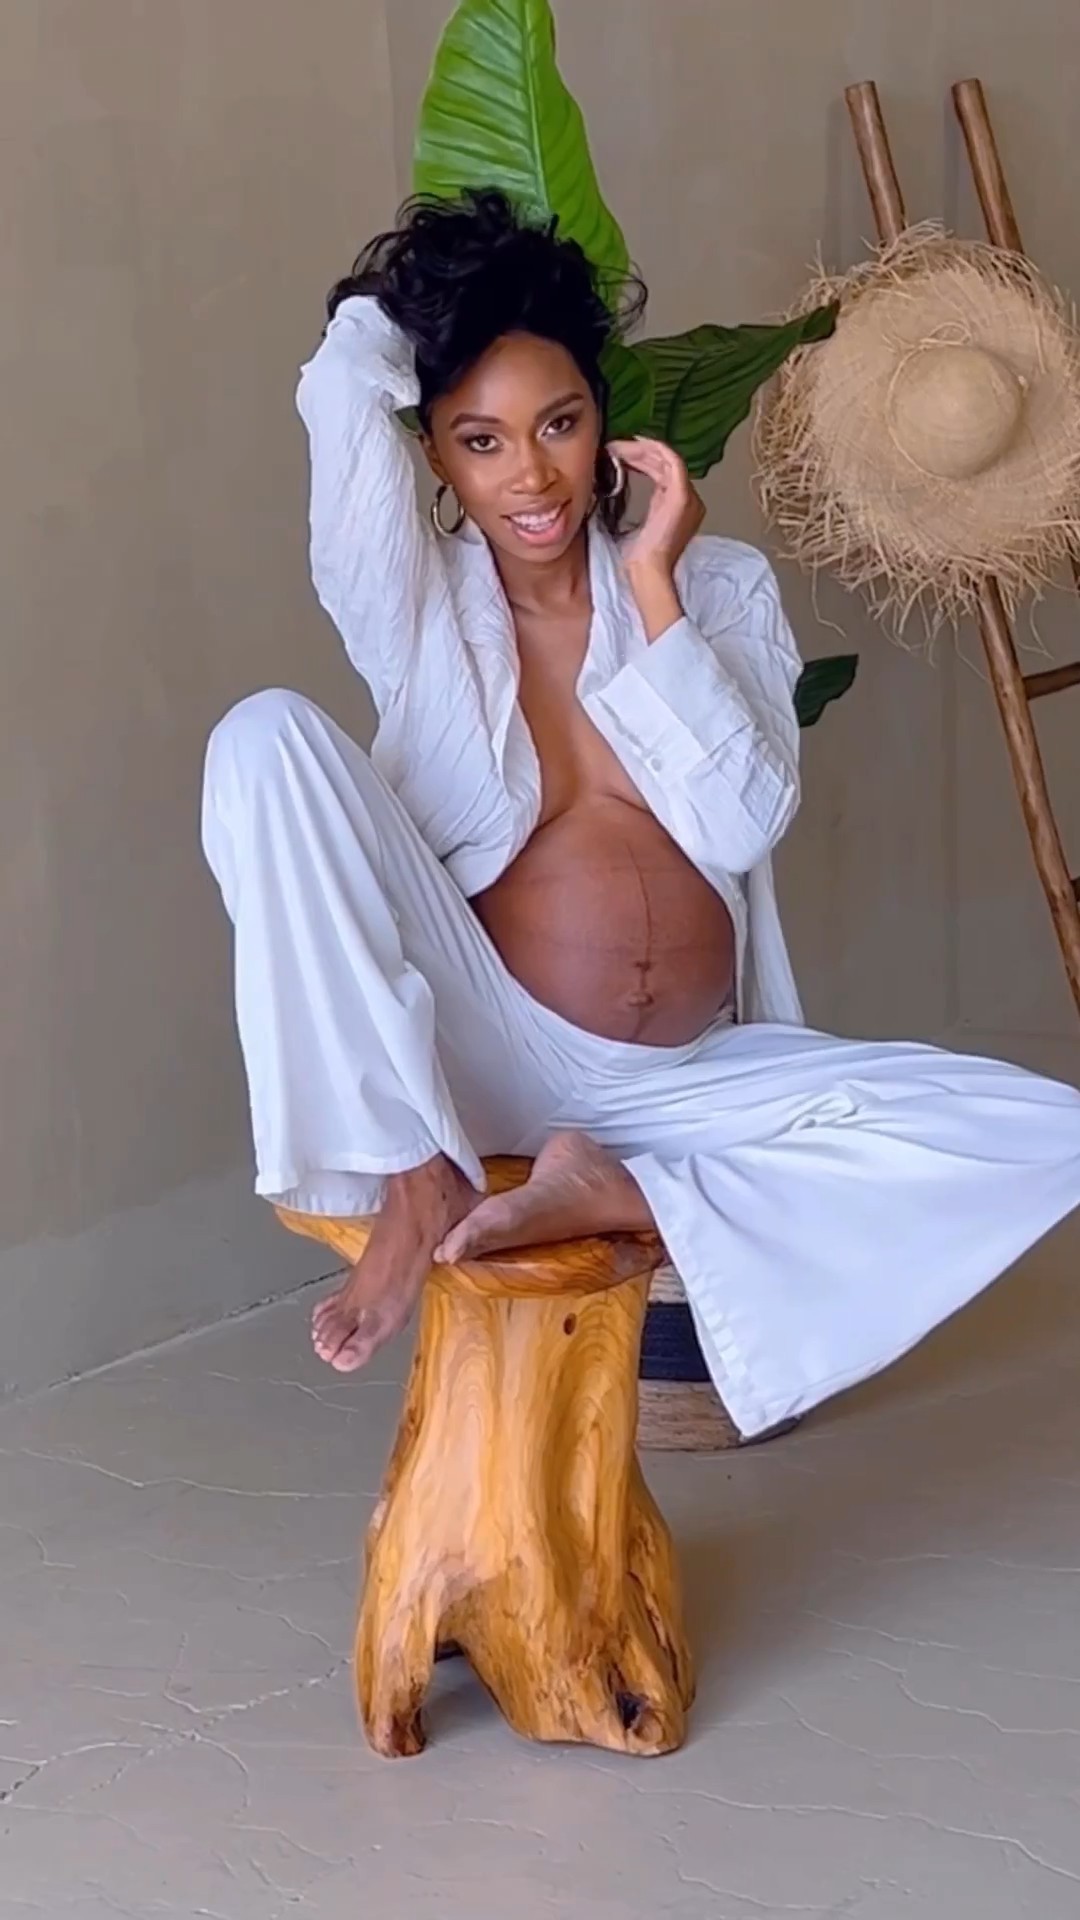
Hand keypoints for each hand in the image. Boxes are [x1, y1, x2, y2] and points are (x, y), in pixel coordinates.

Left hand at [608, 437, 704, 579]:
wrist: (648, 573)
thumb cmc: (640, 559)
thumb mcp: (639, 526)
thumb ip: (641, 506)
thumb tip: (617, 486)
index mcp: (679, 506)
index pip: (662, 472)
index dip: (641, 459)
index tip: (618, 454)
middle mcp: (690, 499)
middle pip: (664, 462)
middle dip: (638, 451)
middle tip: (613, 446)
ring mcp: (688, 497)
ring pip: (666, 458)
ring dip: (639, 449)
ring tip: (615, 447)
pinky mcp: (681, 496)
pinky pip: (670, 461)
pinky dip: (651, 450)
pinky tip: (631, 447)